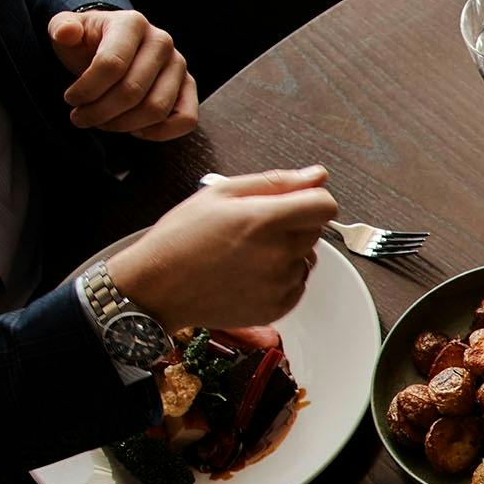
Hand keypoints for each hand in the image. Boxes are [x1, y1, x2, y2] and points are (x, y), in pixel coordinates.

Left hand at [47, 9, 198, 139]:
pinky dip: (158, 133)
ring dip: (124, 125)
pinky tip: (133, 129)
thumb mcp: (67, 29)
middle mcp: (162, 42)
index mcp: (132, 23)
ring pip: (156, 109)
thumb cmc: (89, 42)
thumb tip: (66, 33)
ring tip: (102, 123)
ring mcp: (179, 66)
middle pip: (133, 91)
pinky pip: (185, 120)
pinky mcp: (189, 88)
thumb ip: (62, 28)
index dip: (87, 89)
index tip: (70, 99)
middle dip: (101, 112)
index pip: (112, 64)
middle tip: (80, 118)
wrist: (114, 47)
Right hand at [109, 167, 336, 329]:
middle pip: (315, 231)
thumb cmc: (181, 238)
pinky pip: (296, 284)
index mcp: (266, 220)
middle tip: (254, 228)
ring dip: (287, 252)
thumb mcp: (221, 193)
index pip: (325, 205)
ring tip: (246, 253)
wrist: (157, 287)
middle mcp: (279, 254)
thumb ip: (276, 182)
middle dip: (293, 224)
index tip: (294, 202)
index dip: (311, 199)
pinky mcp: (278, 307)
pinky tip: (248, 273)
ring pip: (306, 258)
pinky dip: (280, 278)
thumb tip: (316, 176)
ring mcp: (280, 284)